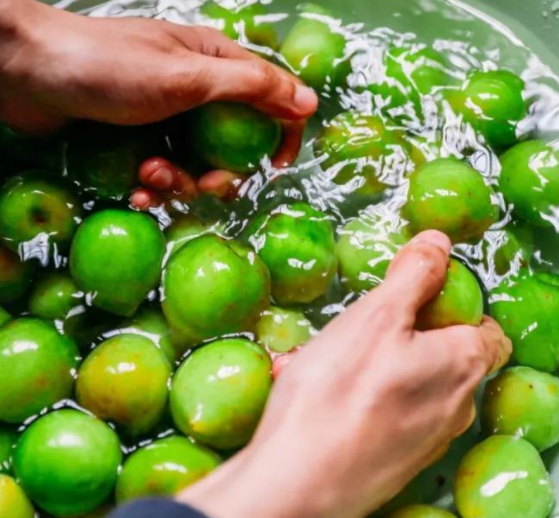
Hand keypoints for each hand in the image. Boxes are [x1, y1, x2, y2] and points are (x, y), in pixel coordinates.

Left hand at [0, 0, 317, 205]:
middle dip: (218, 173)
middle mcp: (199, 93)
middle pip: (236, 146)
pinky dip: (153, 189)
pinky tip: (134, 191)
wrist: (29, 73)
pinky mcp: (141, 142)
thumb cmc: (109, 65)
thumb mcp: (188, 76)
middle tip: (198, 182)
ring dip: (179, 183)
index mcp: (217, 65)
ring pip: (200, 168)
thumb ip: (251, 89)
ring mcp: (169, 120)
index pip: (273, 99)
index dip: (282, 134)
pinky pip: (166, 176)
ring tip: (148, 177)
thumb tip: (309, 102)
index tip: (274, 167)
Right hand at [179, 230, 511, 517]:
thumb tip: (440, 243)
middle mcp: (458, 407)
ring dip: (374, 363)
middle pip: (445, 354)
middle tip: (361, 325)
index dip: (457, 304)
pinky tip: (318, 392)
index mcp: (464, 364)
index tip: (417, 296)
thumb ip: (414, 274)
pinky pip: (388, 415)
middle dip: (406, 332)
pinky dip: (362, 397)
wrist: (297, 484)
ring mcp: (428, 441)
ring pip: (410, 384)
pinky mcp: (397, 463)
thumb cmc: (338, 394)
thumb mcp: (377, 315)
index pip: (488, 327)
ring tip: (326, 359)